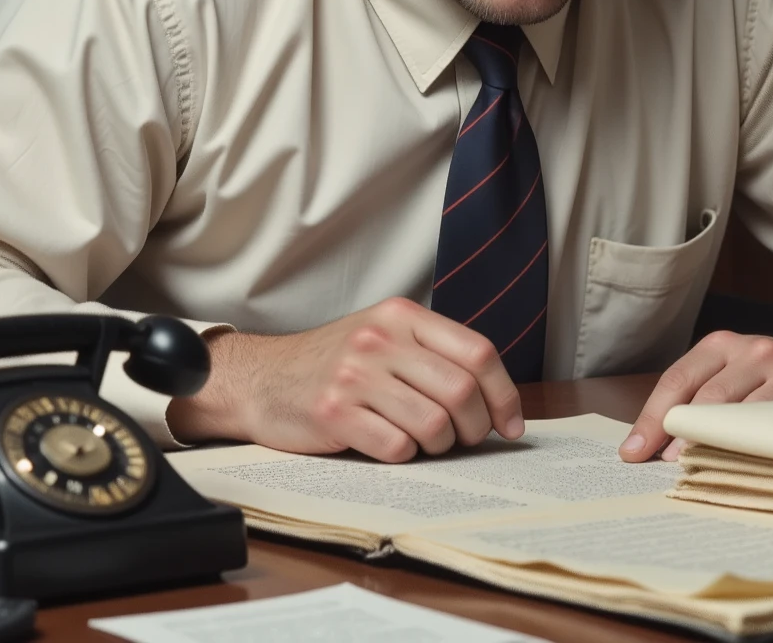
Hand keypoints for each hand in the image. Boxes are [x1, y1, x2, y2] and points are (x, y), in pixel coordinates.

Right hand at [166, 297, 524, 461]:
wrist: (261, 378)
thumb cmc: (333, 364)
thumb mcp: (383, 337)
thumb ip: (432, 355)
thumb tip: (496, 401)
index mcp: (402, 316)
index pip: (478, 352)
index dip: (504, 395)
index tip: (510, 425)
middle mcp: (381, 339)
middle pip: (462, 392)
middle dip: (474, 428)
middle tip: (463, 440)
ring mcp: (355, 375)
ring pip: (434, 424)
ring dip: (439, 446)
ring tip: (423, 443)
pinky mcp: (334, 412)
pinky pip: (397, 447)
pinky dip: (403, 456)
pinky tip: (389, 446)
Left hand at [619, 315, 772, 462]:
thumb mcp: (736, 368)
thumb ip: (698, 396)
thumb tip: (649, 446)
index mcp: (726, 345)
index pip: (680, 380)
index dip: (653, 419)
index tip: (633, 453)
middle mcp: (759, 353)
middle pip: (711, 399)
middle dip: (685, 439)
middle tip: (668, 472)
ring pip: (749, 417)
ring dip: (723, 452)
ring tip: (703, 478)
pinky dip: (766, 458)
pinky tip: (752, 477)